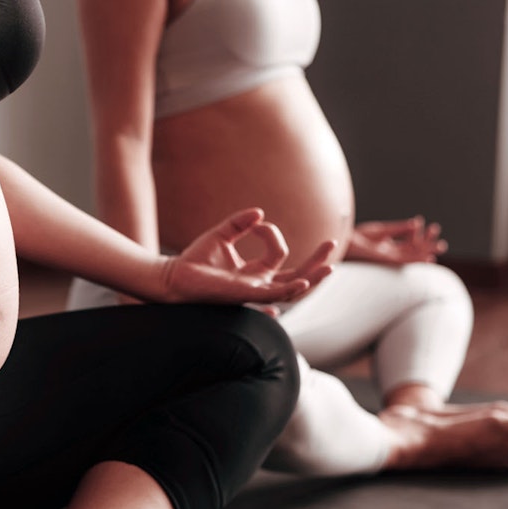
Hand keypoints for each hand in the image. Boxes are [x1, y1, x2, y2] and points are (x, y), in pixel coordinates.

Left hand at [160, 209, 334, 305]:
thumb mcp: (221, 235)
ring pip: (292, 289)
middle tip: (333, 242)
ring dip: (312, 278)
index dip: (272, 233)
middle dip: (316, 261)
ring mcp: (254, 292)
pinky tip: (305, 281)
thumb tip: (260, 213)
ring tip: (330, 266)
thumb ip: (240, 223)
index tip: (256, 222)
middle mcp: (258, 284)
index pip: (278, 253)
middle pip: (297, 276)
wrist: (174, 276)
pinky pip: (274, 295)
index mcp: (254, 272)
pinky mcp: (246, 295)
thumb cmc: (194, 259)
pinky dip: (291, 289)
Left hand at [347, 217, 446, 265]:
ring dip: (427, 252)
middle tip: (441, 239)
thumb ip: (399, 228)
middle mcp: (392, 253)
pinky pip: (406, 260)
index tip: (426, 223)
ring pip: (414, 256)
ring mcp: (390, 257)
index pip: (410, 243)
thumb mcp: (383, 230)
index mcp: (390, 247)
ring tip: (441, 246)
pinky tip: (429, 258)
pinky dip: (418, 259)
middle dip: (428, 244)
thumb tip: (416, 222)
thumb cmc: (359, 236)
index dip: (420, 234)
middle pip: (415, 250)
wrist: (346, 241)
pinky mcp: (387, 259)